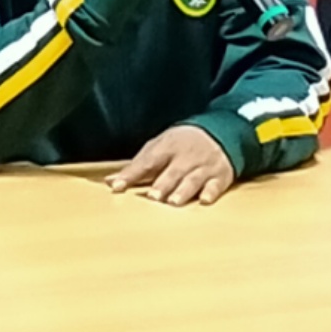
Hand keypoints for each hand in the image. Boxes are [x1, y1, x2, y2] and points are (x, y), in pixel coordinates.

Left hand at [106, 125, 235, 205]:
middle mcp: (185, 157)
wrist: (220, 129)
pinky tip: (204, 200)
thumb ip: (136, 166)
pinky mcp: (220, 176)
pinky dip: (211, 191)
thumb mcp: (158, 147)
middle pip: (173, 172)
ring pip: (193, 179)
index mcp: (167, 147)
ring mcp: (204, 166)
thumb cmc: (181, 143)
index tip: (117, 186)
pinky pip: (216, 184)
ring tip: (174, 202)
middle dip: (163, 184)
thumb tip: (109, 181)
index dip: (132, 174)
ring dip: (184, 190)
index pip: (147, 161)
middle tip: (153, 196)